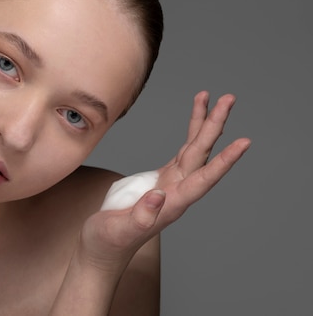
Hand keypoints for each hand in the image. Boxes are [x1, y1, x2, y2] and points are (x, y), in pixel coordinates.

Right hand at [79, 92, 250, 272]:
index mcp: (172, 204)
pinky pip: (181, 151)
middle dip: (215, 126)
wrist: (102, 247)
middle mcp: (177, 191)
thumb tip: (158, 196)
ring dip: (204, 124)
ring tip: (212, 98)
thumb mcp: (119, 231)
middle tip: (229, 99)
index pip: (203, 179)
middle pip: (201, 154)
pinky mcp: (161, 179)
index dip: (224, 161)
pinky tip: (196, 121)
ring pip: (193, 149)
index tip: (243, 142)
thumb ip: (140, 217)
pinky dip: (189, 133)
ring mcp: (170, 184)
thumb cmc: (108, 242)